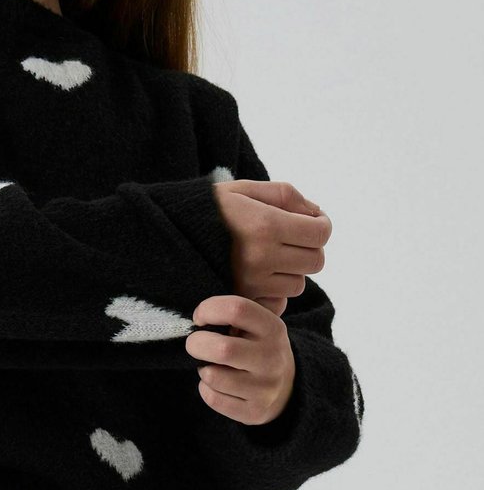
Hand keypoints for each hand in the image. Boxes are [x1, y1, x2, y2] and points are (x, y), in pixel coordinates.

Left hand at [185, 295, 295, 425]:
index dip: (209, 310)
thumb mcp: (257, 324)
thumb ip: (234, 313)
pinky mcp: (255, 412)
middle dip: (197, 344)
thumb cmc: (258, 347)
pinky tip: (216, 384)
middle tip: (194, 344)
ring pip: (213, 376)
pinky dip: (206, 389)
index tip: (199, 318)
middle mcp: (272, 359)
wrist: (287, 388)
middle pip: (223, 349)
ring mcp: (265, 389)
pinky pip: (213, 398)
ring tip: (211, 366)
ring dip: (203, 369)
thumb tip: (200, 314)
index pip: (236, 309)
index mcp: (273, 329)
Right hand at [212, 180, 330, 315]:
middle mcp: (262, 257)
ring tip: (271, 255)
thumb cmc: (208, 209)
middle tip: (294, 237)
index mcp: (267, 225)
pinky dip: (275, 288)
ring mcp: (252, 282)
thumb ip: (284, 195)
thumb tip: (315, 212)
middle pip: (315, 261)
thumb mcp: (243, 189)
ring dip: (292, 270)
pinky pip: (278, 301)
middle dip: (310, 247)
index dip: (322, 224)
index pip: (320, 233)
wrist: (167, 235)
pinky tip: (260, 273)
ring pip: (298, 283)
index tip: (313, 220)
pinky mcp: (242, 298)